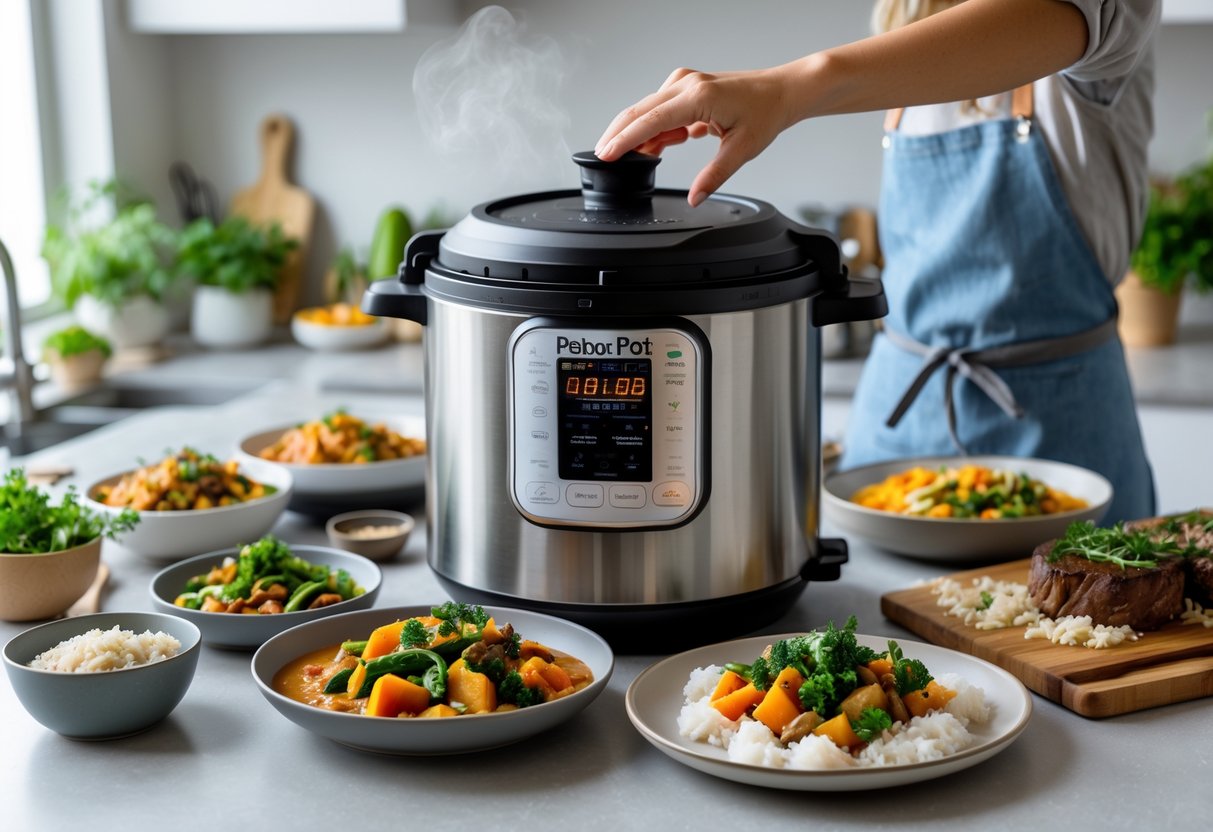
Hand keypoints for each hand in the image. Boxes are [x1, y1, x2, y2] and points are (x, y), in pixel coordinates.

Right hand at [594, 65, 798, 206]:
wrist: (780, 91)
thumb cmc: (765, 112)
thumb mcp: (742, 150)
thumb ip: (714, 175)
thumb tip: (694, 197)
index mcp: (698, 97)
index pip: (651, 120)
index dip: (625, 139)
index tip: (606, 154)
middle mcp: (686, 84)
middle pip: (639, 111)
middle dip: (619, 136)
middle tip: (604, 158)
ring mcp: (684, 83)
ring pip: (647, 111)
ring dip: (641, 137)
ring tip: (643, 159)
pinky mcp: (685, 87)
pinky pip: (660, 111)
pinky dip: (656, 130)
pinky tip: (663, 145)